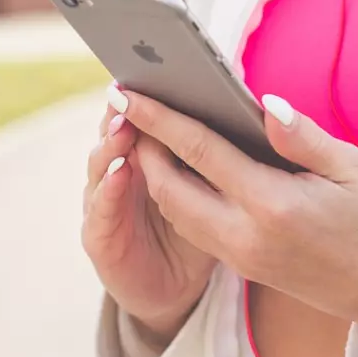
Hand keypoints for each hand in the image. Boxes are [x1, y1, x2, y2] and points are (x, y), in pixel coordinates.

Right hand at [81, 85, 217, 342]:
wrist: (177, 292)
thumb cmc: (207, 233)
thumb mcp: (224, 192)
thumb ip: (229, 154)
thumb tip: (259, 106)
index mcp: (154, 157)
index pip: (149, 119)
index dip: (153, 96)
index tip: (163, 65)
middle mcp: (122, 173)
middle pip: (116, 133)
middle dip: (123, 110)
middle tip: (135, 84)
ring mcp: (105, 205)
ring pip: (101, 165)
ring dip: (110, 142)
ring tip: (125, 122)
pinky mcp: (98, 238)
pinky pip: (98, 212)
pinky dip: (106, 190)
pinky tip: (120, 171)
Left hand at [119, 89, 357, 332]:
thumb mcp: (352, 168)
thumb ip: (302, 136)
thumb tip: (262, 103)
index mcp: (273, 206)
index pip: (200, 152)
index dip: (160, 119)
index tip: (129, 93)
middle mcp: (247, 237)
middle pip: (169, 189)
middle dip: (143, 148)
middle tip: (131, 109)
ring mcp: (242, 258)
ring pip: (176, 214)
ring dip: (155, 176)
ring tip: (149, 134)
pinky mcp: (244, 268)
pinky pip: (195, 229)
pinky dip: (177, 198)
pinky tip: (181, 170)